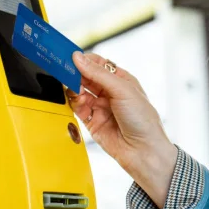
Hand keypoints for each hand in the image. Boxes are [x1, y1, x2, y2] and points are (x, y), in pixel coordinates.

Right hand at [69, 52, 177, 207]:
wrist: (143, 152)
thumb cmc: (143, 121)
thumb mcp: (123, 90)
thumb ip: (99, 74)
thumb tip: (79, 58)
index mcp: (122, 81)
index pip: (99, 64)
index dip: (85, 59)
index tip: (71, 56)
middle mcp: (110, 93)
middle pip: (86, 77)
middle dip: (76, 72)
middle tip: (64, 69)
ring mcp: (101, 107)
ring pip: (79, 92)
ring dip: (74, 88)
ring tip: (74, 88)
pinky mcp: (92, 122)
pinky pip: (77, 108)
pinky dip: (74, 102)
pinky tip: (77, 100)